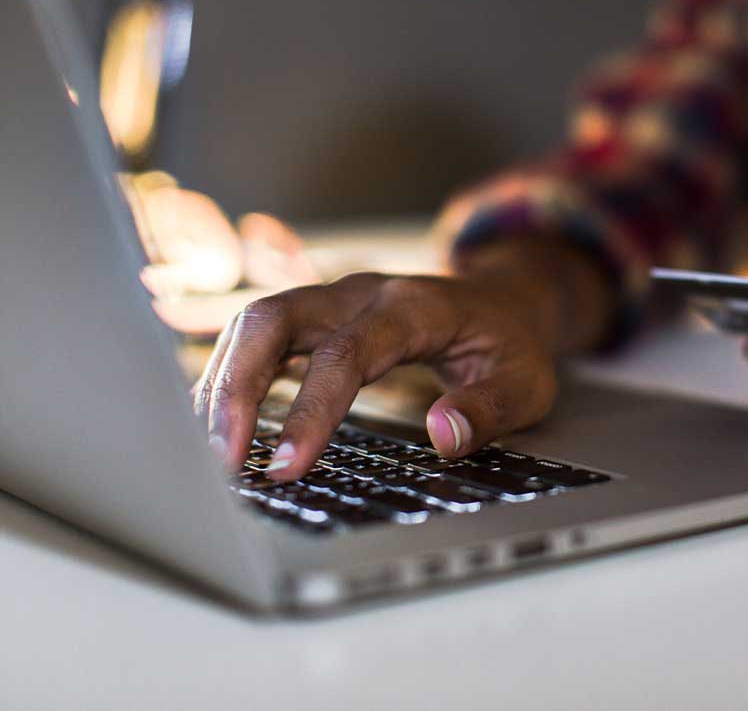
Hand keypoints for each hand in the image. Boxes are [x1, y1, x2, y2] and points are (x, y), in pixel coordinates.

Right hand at [193, 272, 557, 480]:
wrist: (503, 299)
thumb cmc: (510, 346)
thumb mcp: (526, 383)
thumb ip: (489, 408)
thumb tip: (443, 436)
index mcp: (413, 307)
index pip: (348, 353)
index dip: (312, 409)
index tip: (288, 467)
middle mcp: (362, 294)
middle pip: (276, 318)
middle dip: (236, 385)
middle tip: (221, 459)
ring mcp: (334, 300)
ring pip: (256, 323)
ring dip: (222, 383)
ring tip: (209, 453)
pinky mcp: (318, 318)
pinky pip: (260, 337)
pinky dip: (232, 378)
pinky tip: (218, 427)